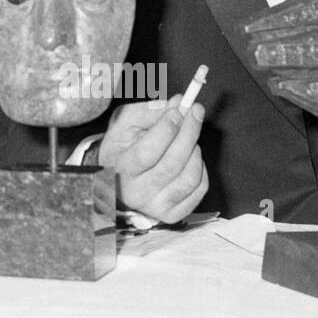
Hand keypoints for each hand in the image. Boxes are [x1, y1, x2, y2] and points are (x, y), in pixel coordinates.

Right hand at [100, 95, 207, 223]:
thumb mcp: (124, 125)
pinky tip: (192, 158)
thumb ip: (149, 112)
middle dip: (189, 132)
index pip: (147, 152)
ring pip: (190, 177)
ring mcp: (157, 207)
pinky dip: (202, 169)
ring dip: (195, 151)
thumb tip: (177, 103)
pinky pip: (199, 190)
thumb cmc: (121, 150)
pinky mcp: (173, 214)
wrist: (115, 183)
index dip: (167, 129)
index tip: (178, 109)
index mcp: (121, 170)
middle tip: (195, 111)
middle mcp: (138, 193)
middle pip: (172, 163)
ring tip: (189, 137)